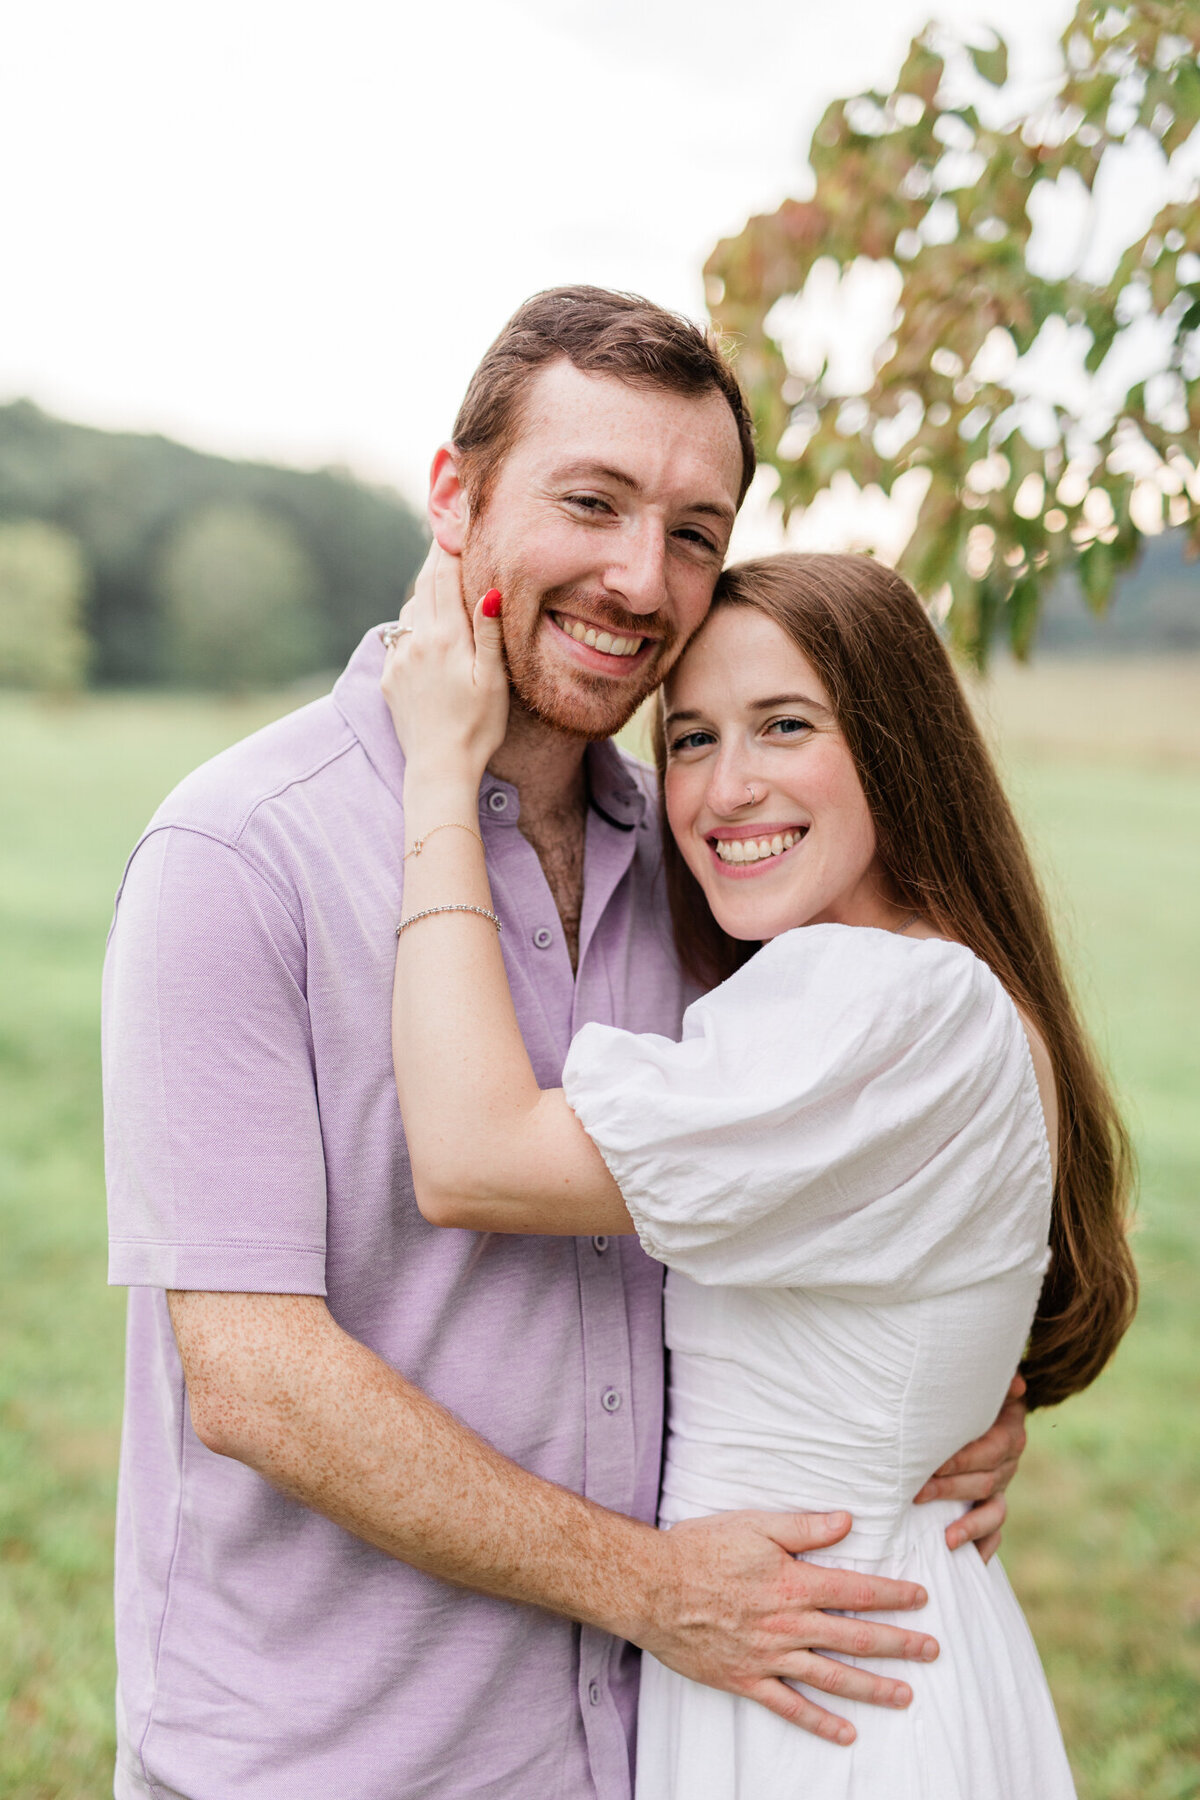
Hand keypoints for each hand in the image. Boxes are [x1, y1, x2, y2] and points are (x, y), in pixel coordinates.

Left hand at [380, 542, 508, 785]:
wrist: (438, 768)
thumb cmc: (478, 728)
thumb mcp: (494, 681)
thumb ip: (489, 633)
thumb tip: (489, 590)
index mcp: (446, 638)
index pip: (445, 577)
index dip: (450, 546)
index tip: (455, 522)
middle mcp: (417, 642)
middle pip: (424, 585)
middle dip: (435, 558)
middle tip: (444, 533)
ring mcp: (399, 659)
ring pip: (410, 609)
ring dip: (424, 590)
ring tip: (438, 578)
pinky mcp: (389, 677)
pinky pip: (399, 636)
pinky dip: (413, 622)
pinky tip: (424, 624)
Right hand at [632, 1509, 937, 1746]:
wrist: (652, 1588)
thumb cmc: (701, 1549)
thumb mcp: (755, 1525)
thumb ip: (804, 1527)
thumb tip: (847, 1520)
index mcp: (793, 1583)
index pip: (856, 1590)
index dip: (893, 1594)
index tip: (921, 1598)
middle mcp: (788, 1625)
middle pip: (855, 1637)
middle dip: (899, 1644)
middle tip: (932, 1651)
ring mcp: (769, 1657)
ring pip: (832, 1677)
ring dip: (873, 1687)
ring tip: (905, 1694)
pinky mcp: (746, 1680)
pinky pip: (790, 1708)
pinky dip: (821, 1723)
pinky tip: (847, 1733)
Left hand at [914, 1374, 1027, 1561]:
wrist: (985, 1407)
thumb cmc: (974, 1393)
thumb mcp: (986, 1385)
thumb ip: (999, 1383)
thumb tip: (1017, 1383)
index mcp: (1008, 1434)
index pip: (989, 1451)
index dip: (962, 1460)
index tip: (932, 1465)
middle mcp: (1009, 1464)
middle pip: (985, 1482)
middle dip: (950, 1490)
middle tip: (917, 1494)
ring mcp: (1002, 1487)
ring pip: (994, 1512)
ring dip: (971, 1526)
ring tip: (948, 1539)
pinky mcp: (993, 1504)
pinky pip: (996, 1531)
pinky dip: (986, 1547)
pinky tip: (972, 1562)